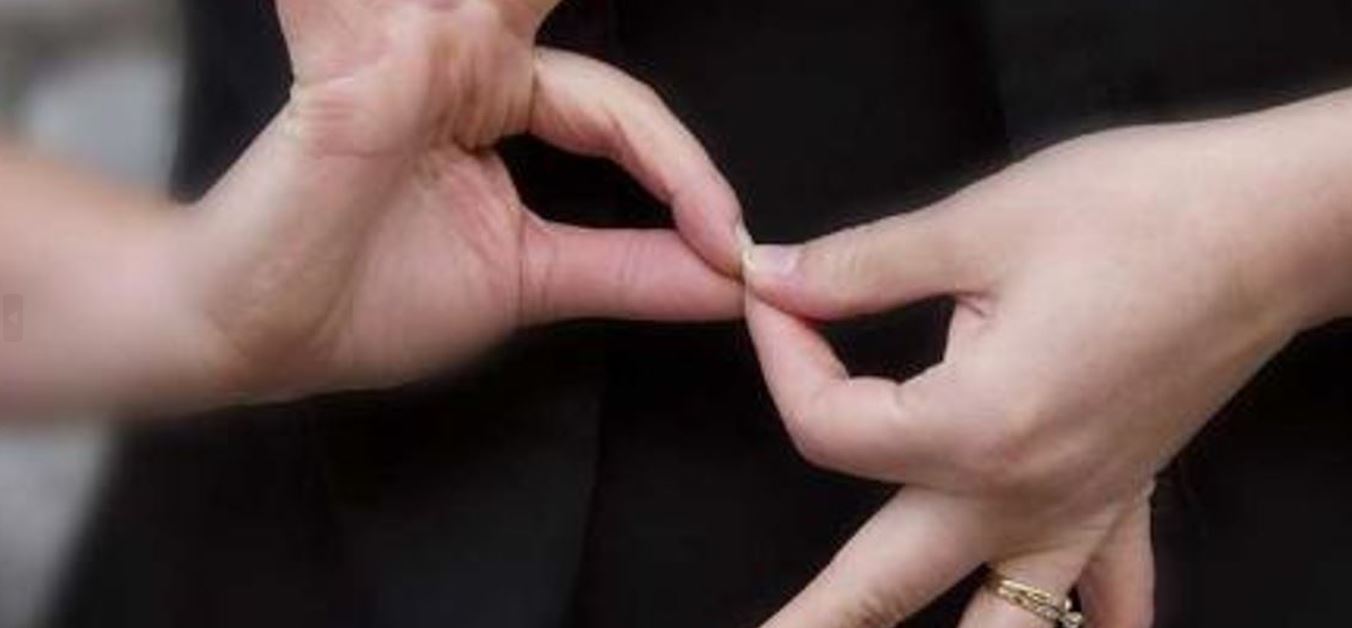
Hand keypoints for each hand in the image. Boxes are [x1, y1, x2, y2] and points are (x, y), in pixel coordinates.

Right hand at [174, 0, 744, 401]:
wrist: (255, 331)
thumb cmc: (365, 299)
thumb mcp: (528, 281)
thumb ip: (629, 270)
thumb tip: (734, 281)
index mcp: (502, 105)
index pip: (623, 114)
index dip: (685, 175)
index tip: (734, 247)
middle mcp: (463, 61)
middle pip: (554, 1)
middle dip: (609, 25)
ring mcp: (412, 49)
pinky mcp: (361, 59)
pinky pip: (370, 2)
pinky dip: (390, 5)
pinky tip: (434, 24)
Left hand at [743, 92, 1351, 626]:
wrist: (1278, 223)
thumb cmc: (1147, 211)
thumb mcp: (980, 223)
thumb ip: (860, 267)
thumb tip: (775, 277)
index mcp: (975, 427)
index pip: (824, 425)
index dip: (779, 353)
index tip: (769, 293)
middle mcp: (1023, 494)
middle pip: (880, 584)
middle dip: (814, 618)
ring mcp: (1077, 507)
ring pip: (998, 624)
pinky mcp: (1120, 490)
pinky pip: (1099, 591)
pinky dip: (1083, 621)